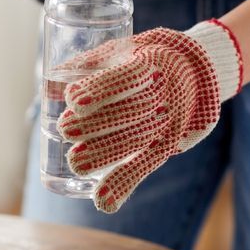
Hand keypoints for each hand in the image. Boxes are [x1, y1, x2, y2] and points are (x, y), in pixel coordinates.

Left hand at [58, 20, 241, 212]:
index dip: (100, 89)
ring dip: (106, 155)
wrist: (199, 70)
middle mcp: (164, 93)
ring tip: (76, 163)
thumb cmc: (147, 57)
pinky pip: (147, 165)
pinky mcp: (168, 144)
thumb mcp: (125, 47)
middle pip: (131, 112)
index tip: (73, 99)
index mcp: (152, 62)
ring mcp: (169, 121)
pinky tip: (104, 202)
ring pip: (138, 140)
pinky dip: (125, 184)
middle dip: (96, 124)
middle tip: (65, 129)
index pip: (127, 77)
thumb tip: (50, 81)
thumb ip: (91, 62)